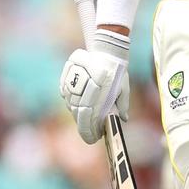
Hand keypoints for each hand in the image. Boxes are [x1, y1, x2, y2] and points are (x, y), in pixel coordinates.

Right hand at [59, 29, 129, 143]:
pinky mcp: (66, 76)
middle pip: (78, 113)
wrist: (106, 50)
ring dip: (77, 114)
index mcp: (99, 91)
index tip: (92, 139)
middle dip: (84, 125)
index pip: (90, 117)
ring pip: (70, 105)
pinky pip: (65, 95)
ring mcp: (73, 81)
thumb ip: (121, 105)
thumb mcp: (123, 89)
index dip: (89, 131)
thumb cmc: (117, 72)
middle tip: (90, 133)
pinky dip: (71, 102)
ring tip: (86, 116)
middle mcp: (84, 87)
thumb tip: (122, 120)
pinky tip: (79, 104)